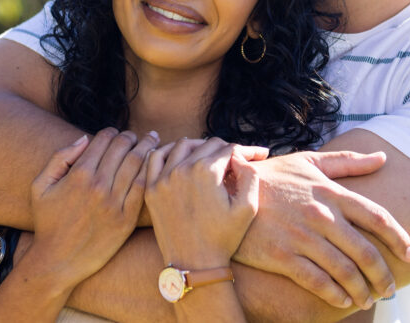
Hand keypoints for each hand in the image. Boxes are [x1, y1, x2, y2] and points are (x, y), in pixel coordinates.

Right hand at [27, 128, 157, 288]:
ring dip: (146, 147)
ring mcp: (114, 203)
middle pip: (123, 148)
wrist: (58, 261)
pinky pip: (143, 187)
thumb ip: (60, 157)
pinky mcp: (126, 219)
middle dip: (130, 136)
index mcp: (79, 175)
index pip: (103, 140)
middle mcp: (98, 186)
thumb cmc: (47, 223)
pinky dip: (150, 171)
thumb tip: (84, 138)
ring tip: (151, 140)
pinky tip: (154, 164)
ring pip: (137, 163)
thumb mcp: (41, 186)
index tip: (115, 133)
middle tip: (134, 136)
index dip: (111, 132)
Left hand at [146, 138, 261, 267]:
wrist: (194, 264)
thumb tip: (238, 156)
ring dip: (199, 146)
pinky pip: (155, 158)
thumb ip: (250, 174)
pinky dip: (167, 151)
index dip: (246, 151)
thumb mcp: (248, 207)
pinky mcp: (151, 189)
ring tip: (210, 155)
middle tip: (236, 159)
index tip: (258, 155)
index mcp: (206, 172)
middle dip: (225, 150)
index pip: (228, 148)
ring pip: (182, 145)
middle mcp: (182, 170)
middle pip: (207, 145)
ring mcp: (163, 179)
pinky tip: (178, 154)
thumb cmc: (224, 238)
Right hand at [233, 150, 409, 309]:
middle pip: (366, 251)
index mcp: (331, 192)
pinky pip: (318, 282)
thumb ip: (348, 162)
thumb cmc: (271, 176)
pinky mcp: (282, 256)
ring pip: (345, 272)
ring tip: (368, 299)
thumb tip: (383, 157)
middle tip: (390, 289)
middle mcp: (322, 215)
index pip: (377, 217)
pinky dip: (336, 296)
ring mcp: (302, 237)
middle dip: (383, 275)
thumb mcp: (308, 162)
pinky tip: (343, 301)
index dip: (399, 239)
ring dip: (362, 291)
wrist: (225, 191)